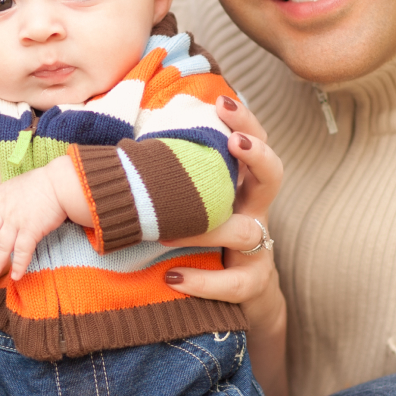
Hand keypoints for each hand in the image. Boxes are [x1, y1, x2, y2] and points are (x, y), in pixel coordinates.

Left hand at [0, 165, 68, 282]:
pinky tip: (16, 276)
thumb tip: (9, 204)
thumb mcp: (17, 183)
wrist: (59, 182)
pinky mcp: (30, 229)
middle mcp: (2, 210)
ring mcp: (15, 221)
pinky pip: (21, 251)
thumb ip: (9, 196)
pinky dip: (18, 264)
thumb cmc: (43, 181)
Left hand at [161, 96, 282, 317]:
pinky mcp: (252, 284)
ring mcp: (259, 249)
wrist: (240, 294)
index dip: (244, 120)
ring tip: (175, 224)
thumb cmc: (206, 239)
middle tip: (234, 140)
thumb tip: (123, 145)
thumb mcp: (195, 203)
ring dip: (210, 228)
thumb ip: (174, 177)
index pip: (252, 142)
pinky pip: (232, 284)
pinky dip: (202, 281)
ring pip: (251, 232)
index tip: (220, 101)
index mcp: (240, 185)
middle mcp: (256, 211)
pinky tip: (173, 276)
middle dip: (257, 154)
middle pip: (273, 174)